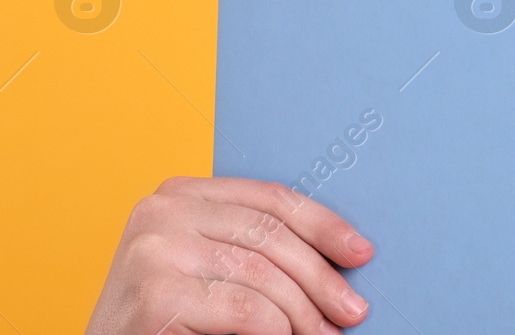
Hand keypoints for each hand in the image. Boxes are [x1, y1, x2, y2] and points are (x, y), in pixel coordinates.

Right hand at [84, 176, 373, 334]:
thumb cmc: (157, 320)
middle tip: (352, 311)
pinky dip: (279, 332)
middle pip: (271, 237)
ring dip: (305, 314)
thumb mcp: (201, 266)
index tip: (360, 252)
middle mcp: (161, 212)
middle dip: (321, 279)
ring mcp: (154, 251)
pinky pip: (249, 312)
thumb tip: (338, 255)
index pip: (269, 199)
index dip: (323, 225)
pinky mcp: (156, 296)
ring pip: (265, 277)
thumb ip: (246, 247)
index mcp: (176, 194)